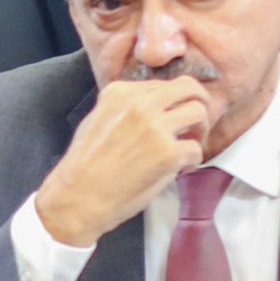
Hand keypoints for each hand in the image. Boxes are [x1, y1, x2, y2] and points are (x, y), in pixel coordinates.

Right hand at [29, 74, 222, 248]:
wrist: (79, 197)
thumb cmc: (85, 164)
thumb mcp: (97, 118)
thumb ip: (124, 106)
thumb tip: (152, 107)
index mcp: (120, 92)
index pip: (163, 83)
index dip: (173, 100)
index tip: (174, 114)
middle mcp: (140, 104)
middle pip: (189, 88)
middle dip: (199, 103)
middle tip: (196, 122)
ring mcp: (156, 128)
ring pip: (199, 113)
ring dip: (200, 131)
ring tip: (188, 146)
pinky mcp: (168, 154)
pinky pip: (196, 149)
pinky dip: (192, 160)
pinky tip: (179, 168)